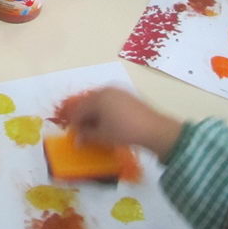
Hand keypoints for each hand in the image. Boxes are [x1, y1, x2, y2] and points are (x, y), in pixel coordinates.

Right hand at [67, 87, 182, 160]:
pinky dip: (105, 110)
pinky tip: (108, 122)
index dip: (74, 124)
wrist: (153, 129)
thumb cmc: (124, 132)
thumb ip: (86, 135)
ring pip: (99, 101)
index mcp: (97, 97)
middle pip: (88, 103)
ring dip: (94, 114)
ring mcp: (118, 90)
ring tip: (96, 128)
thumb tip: (77, 138)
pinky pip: (110, 101)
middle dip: (84, 118)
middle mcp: (106, 89)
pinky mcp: (128, 95)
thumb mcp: (102, 136)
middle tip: (84, 132)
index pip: (78, 110)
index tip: (75, 136)